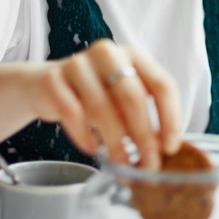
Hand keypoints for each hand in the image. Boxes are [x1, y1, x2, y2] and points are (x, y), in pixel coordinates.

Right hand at [30, 39, 181, 169]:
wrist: (47, 85)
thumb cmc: (96, 94)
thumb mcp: (124, 100)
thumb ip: (145, 117)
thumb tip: (164, 150)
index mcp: (134, 56)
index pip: (162, 85)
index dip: (170, 118)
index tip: (171, 147)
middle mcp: (108, 54)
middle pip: (132, 97)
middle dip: (144, 136)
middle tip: (148, 164)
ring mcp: (78, 64)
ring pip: (101, 108)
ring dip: (115, 142)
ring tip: (122, 163)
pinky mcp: (52, 80)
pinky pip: (71, 113)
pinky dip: (84, 136)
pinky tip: (93, 149)